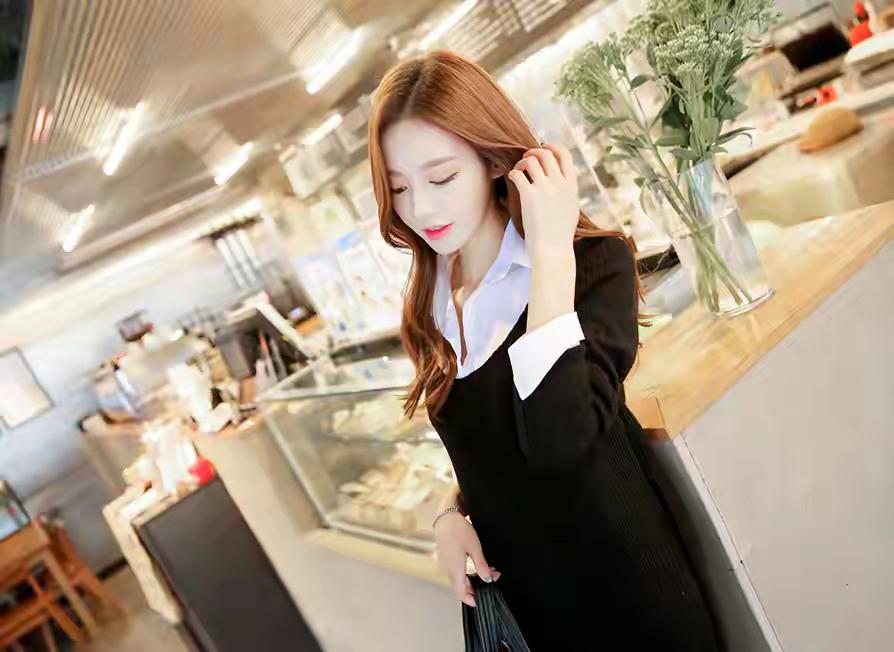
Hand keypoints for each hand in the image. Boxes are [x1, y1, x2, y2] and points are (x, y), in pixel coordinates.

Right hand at [433, 512, 500, 607]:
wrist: (445, 517)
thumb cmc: (458, 530)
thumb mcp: (474, 547)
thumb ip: (481, 565)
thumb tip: (487, 579)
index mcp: (455, 570)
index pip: (460, 593)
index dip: (470, 600)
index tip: (481, 601)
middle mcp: (449, 569)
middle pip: (462, 587)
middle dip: (477, 587)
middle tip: (492, 579)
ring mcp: (448, 564)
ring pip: (460, 579)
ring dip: (474, 579)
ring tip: (489, 571)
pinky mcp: (448, 558)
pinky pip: (458, 571)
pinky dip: (469, 572)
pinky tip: (478, 564)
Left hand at [506, 143, 578, 260]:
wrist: (553, 249)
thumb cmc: (560, 234)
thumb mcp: (572, 208)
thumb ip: (568, 192)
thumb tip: (564, 182)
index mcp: (572, 186)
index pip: (565, 156)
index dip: (553, 147)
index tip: (544, 147)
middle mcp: (559, 183)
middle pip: (546, 154)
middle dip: (534, 152)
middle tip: (526, 157)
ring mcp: (545, 188)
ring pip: (531, 161)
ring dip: (522, 162)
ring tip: (519, 170)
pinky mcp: (529, 195)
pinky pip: (518, 174)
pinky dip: (513, 173)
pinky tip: (511, 178)